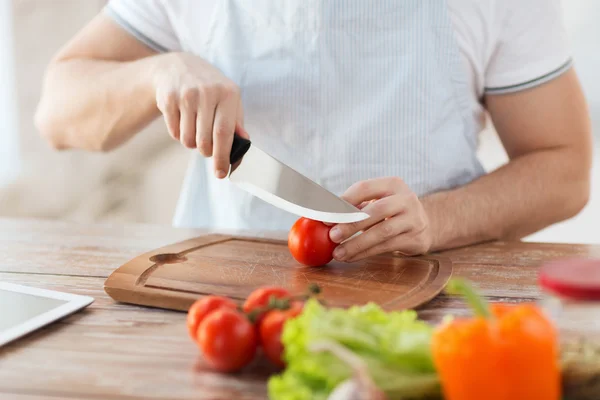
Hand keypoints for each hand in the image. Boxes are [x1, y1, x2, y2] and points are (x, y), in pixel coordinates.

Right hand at [153, 52, 248, 177]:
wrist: (179, 67)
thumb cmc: (211, 90)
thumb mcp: (229, 100)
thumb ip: (237, 124)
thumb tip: (243, 147)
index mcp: (228, 93)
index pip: (224, 133)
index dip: (222, 157)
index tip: (221, 173)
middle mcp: (207, 92)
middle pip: (205, 141)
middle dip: (206, 152)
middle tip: (207, 147)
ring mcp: (186, 95)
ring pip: (188, 140)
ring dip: (192, 143)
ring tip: (195, 128)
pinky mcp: (168, 99)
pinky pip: (174, 133)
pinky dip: (179, 134)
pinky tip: (182, 120)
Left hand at [328, 177, 432, 261]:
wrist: (425, 225)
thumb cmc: (390, 212)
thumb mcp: (377, 201)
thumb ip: (354, 206)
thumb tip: (321, 215)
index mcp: (392, 184)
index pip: (365, 188)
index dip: (344, 201)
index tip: (327, 217)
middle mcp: (406, 199)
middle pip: (376, 210)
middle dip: (351, 224)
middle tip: (332, 236)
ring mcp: (414, 219)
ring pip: (383, 232)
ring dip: (357, 244)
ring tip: (338, 253)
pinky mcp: (416, 238)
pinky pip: (387, 247)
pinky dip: (366, 253)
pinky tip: (351, 257)